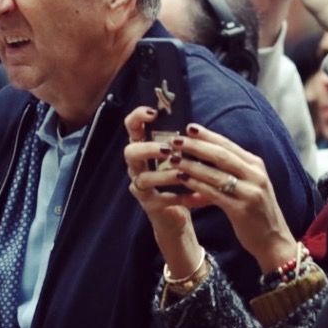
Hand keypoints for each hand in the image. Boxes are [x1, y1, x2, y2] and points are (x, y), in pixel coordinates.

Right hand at [124, 107, 205, 278]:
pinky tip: (196, 196)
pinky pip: (161, 199)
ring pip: (144, 178)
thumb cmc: (177, 179)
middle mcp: (137, 166)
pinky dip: (180, 198)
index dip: (138, 117)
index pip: (132, 127)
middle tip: (168, 150)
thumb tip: (194, 127)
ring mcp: (141, 186)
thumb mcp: (179, 157)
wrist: (173, 214)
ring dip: (164, 175)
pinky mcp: (150, 204)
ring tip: (183, 174)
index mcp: (143, 148)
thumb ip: (181, 144)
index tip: (153, 113)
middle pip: (130, 152)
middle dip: (148, 149)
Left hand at [170, 123, 299, 272]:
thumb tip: (200, 160)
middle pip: (221, 155)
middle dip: (196, 146)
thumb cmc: (255, 213)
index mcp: (256, 165)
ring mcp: (250, 192)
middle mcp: (255, 175)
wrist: (273, 240)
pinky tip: (182, 180)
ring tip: (173, 159)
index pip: (228, 145)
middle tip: (176, 140)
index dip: (208, 135)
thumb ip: (229, 172)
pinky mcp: (242, 209)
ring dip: (192, 165)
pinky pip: (215, 193)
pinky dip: (197, 185)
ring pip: (215, 173)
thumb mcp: (247, 186)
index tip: (188, 127)